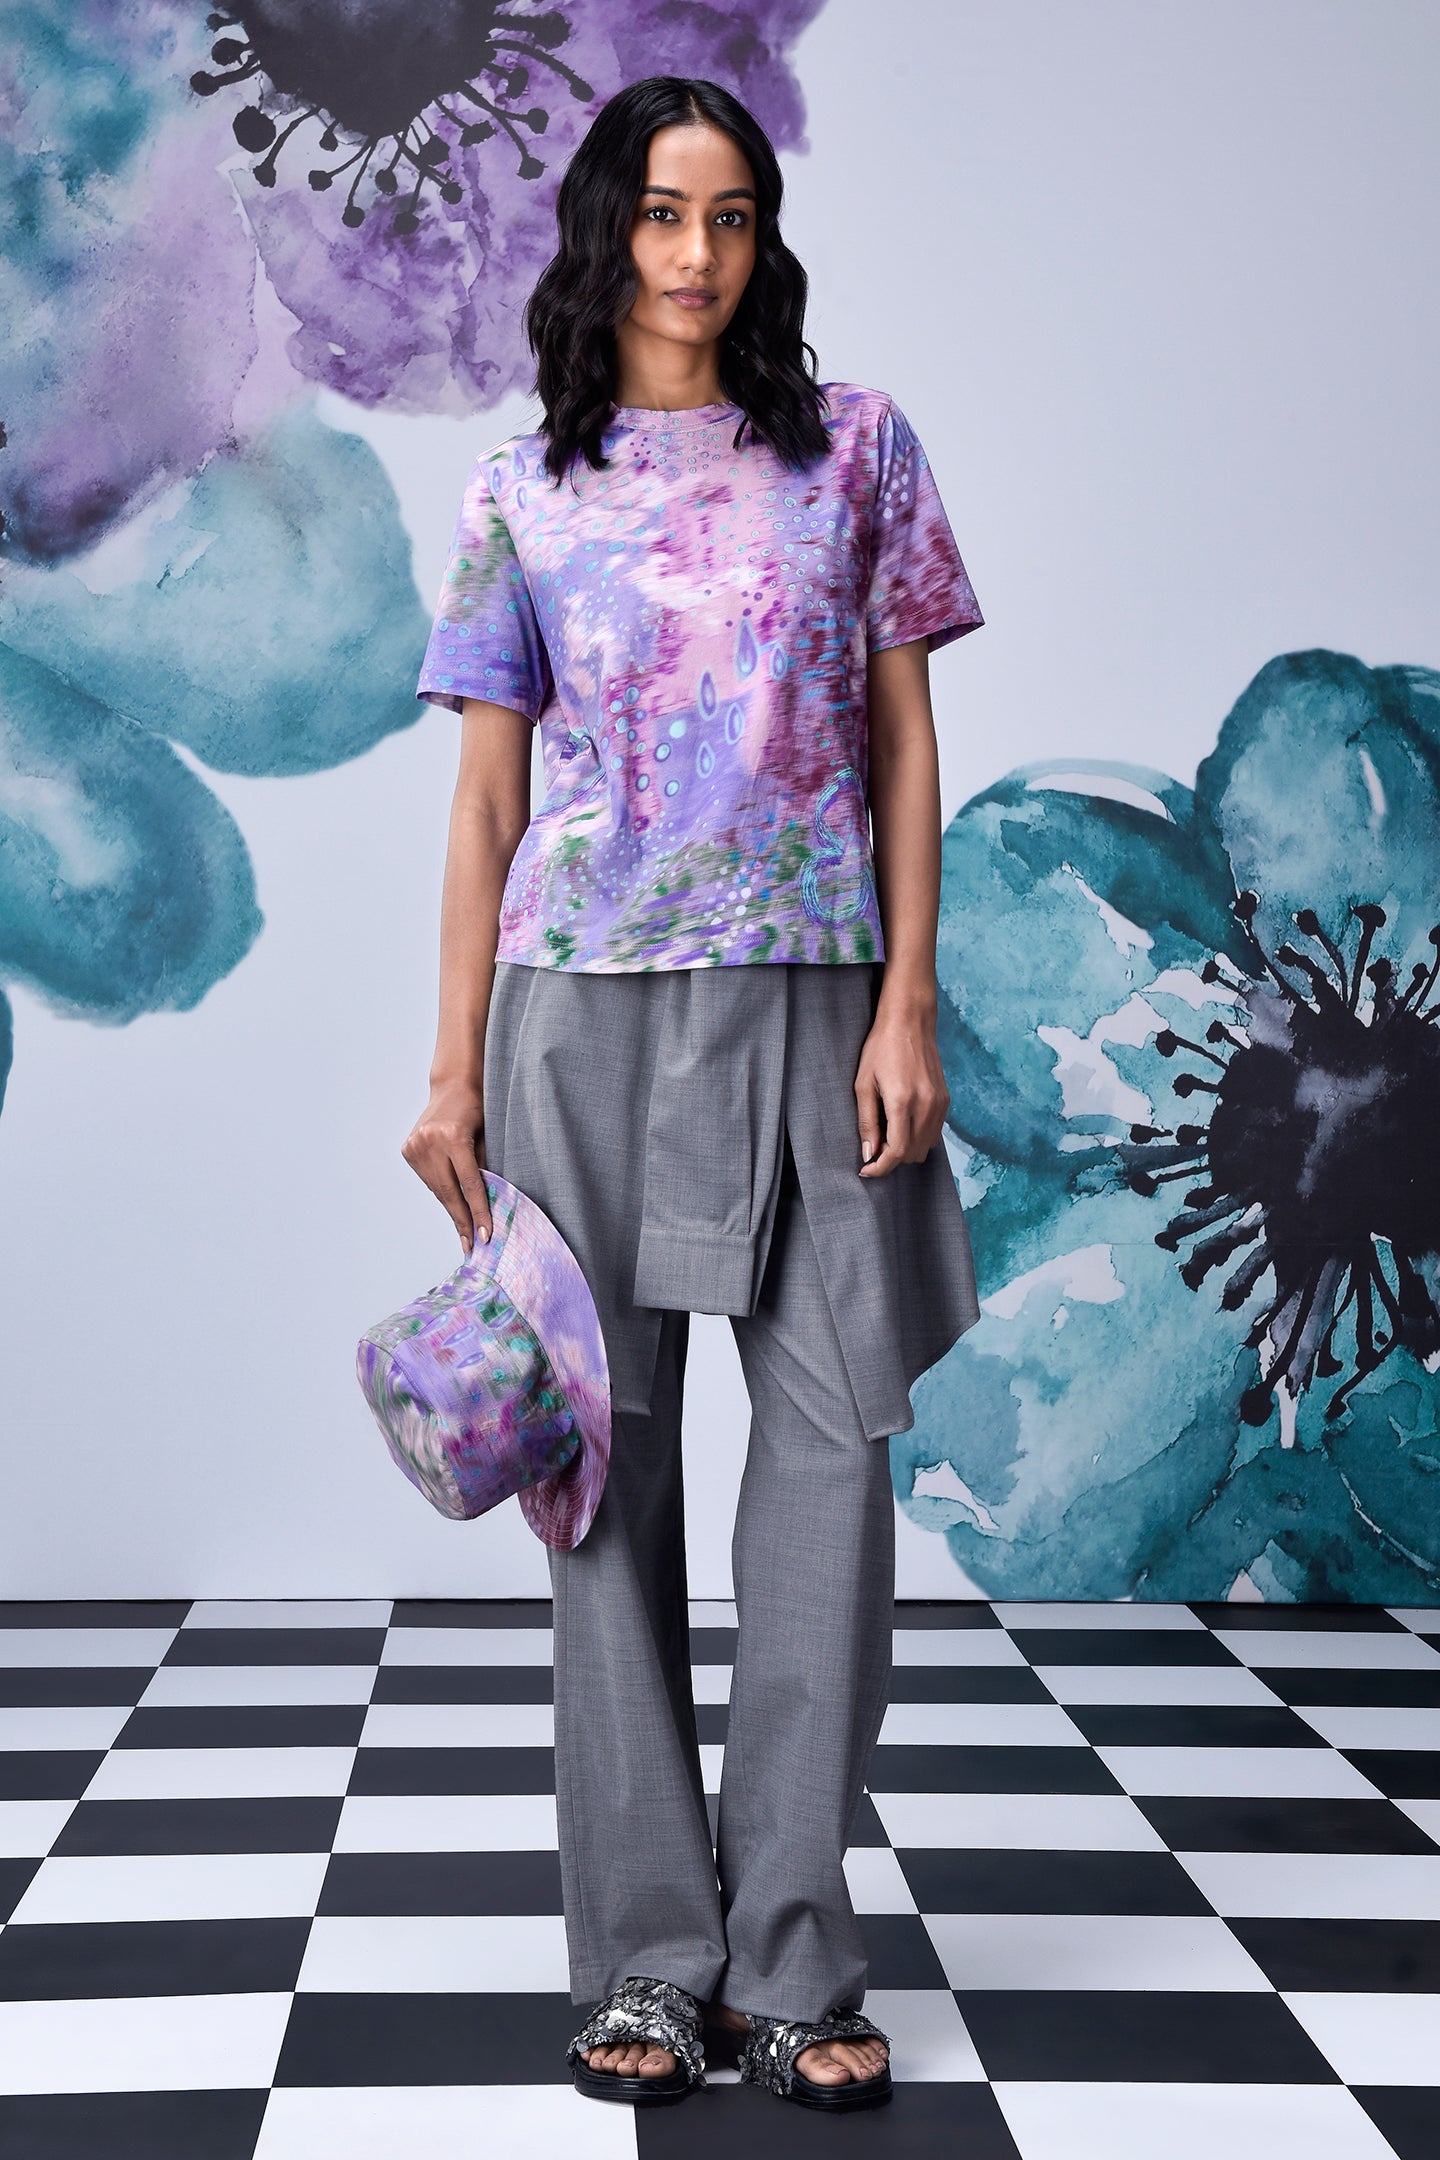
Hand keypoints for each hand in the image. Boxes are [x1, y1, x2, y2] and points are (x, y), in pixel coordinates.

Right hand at [401, 1077, 491, 1249]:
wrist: (453, 1086)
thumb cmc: (478, 1111)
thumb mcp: (488, 1137)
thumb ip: (484, 1169)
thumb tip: (485, 1207)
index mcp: (454, 1137)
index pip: (470, 1184)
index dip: (479, 1212)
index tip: (486, 1235)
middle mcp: (431, 1142)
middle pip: (450, 1191)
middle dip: (463, 1220)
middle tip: (472, 1245)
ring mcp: (416, 1145)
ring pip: (437, 1189)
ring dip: (452, 1208)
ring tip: (464, 1229)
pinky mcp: (407, 1149)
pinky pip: (429, 1180)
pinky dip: (441, 1190)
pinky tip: (452, 1202)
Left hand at [854, 990, 949, 1177]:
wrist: (910, 1022)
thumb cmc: (881, 1048)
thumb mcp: (863, 1084)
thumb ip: (867, 1122)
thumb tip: (869, 1153)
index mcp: (903, 1102)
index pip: (896, 1152)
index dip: (880, 1167)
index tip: (866, 1170)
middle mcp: (926, 1106)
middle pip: (912, 1154)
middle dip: (890, 1159)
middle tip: (873, 1149)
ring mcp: (939, 1103)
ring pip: (925, 1148)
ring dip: (905, 1150)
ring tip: (887, 1135)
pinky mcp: (945, 1100)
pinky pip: (934, 1133)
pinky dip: (918, 1138)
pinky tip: (902, 1125)